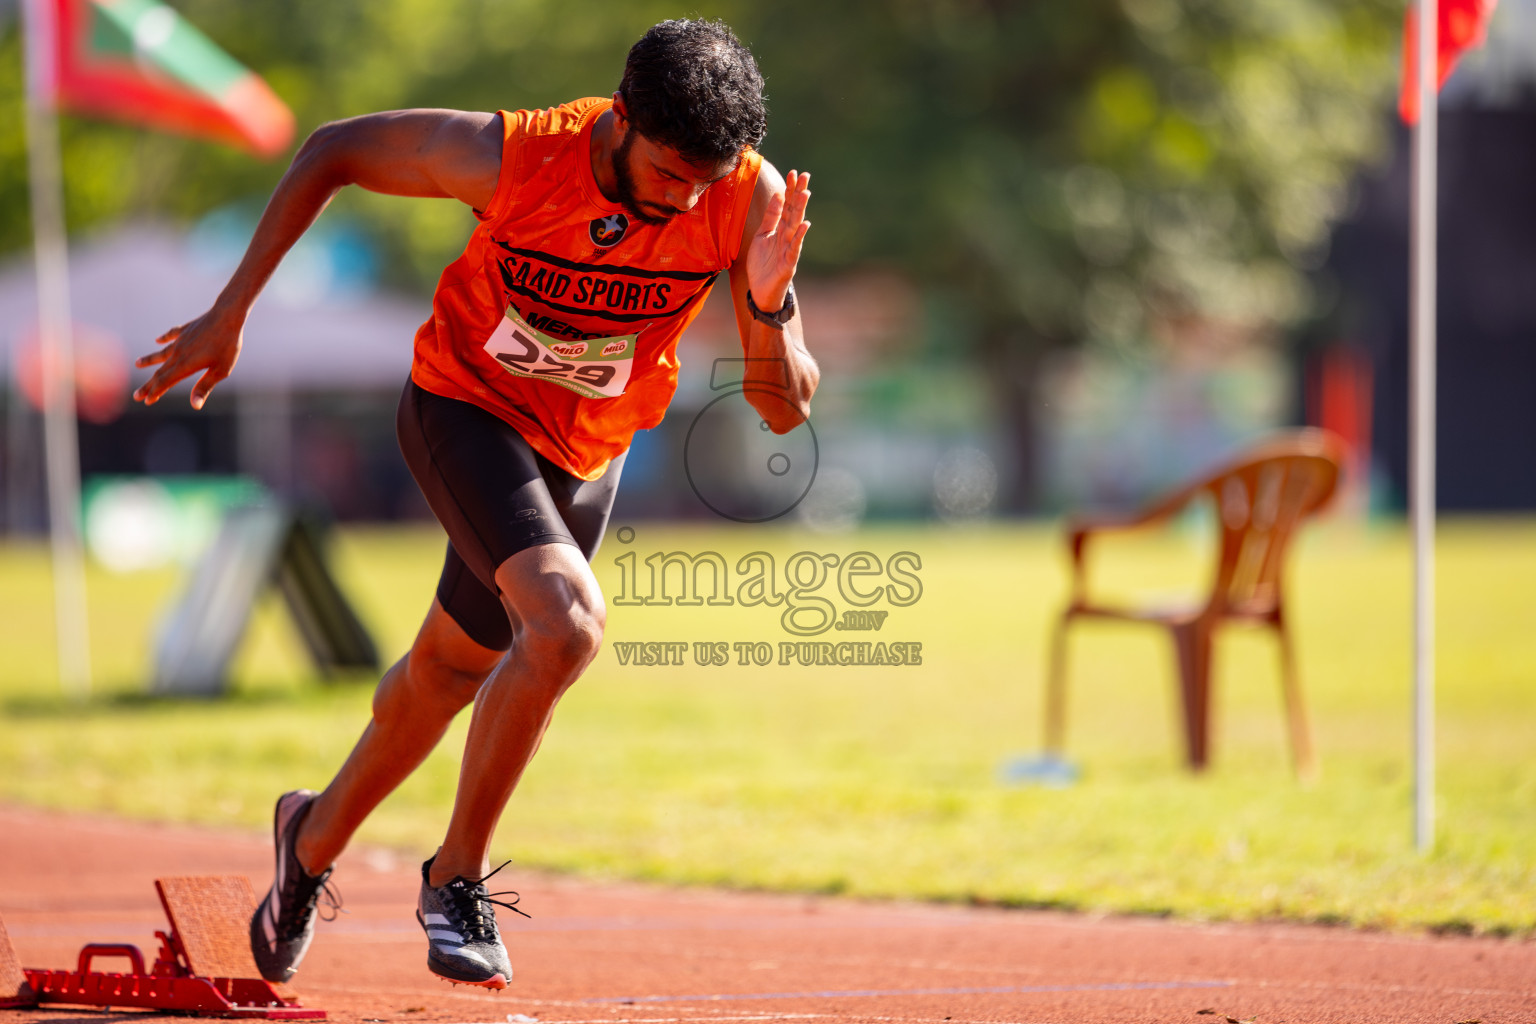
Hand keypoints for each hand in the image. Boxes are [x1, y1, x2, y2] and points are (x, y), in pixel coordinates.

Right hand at [133, 305, 243, 408]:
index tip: (146, 401)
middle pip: (160, 371)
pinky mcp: (187, 330)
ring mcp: (181, 340)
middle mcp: (178, 353)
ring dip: (150, 360)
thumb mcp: (220, 370)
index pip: (165, 382)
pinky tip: (158, 340)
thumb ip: (205, 387)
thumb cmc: (227, 345)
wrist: (227, 316)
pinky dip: (164, 338)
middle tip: (136, 395)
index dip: (156, 392)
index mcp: (185, 365)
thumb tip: (195, 406)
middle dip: (149, 384)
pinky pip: (172, 335)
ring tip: (137, 364)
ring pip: (162, 353)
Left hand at [745, 169, 810, 310]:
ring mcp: (789, 250)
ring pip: (795, 227)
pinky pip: (794, 248)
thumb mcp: (762, 236)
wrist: (760, 292)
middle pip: (794, 212)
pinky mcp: (788, 264)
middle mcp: (787, 237)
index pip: (787, 206)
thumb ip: (770, 217)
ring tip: (805, 194)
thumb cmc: (762, 265)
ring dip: (800, 210)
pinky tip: (804, 224)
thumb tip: (777, 195)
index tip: (793, 173)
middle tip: (805, 176)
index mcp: (780, 229)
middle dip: (798, 194)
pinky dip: (799, 237)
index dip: (790, 190)